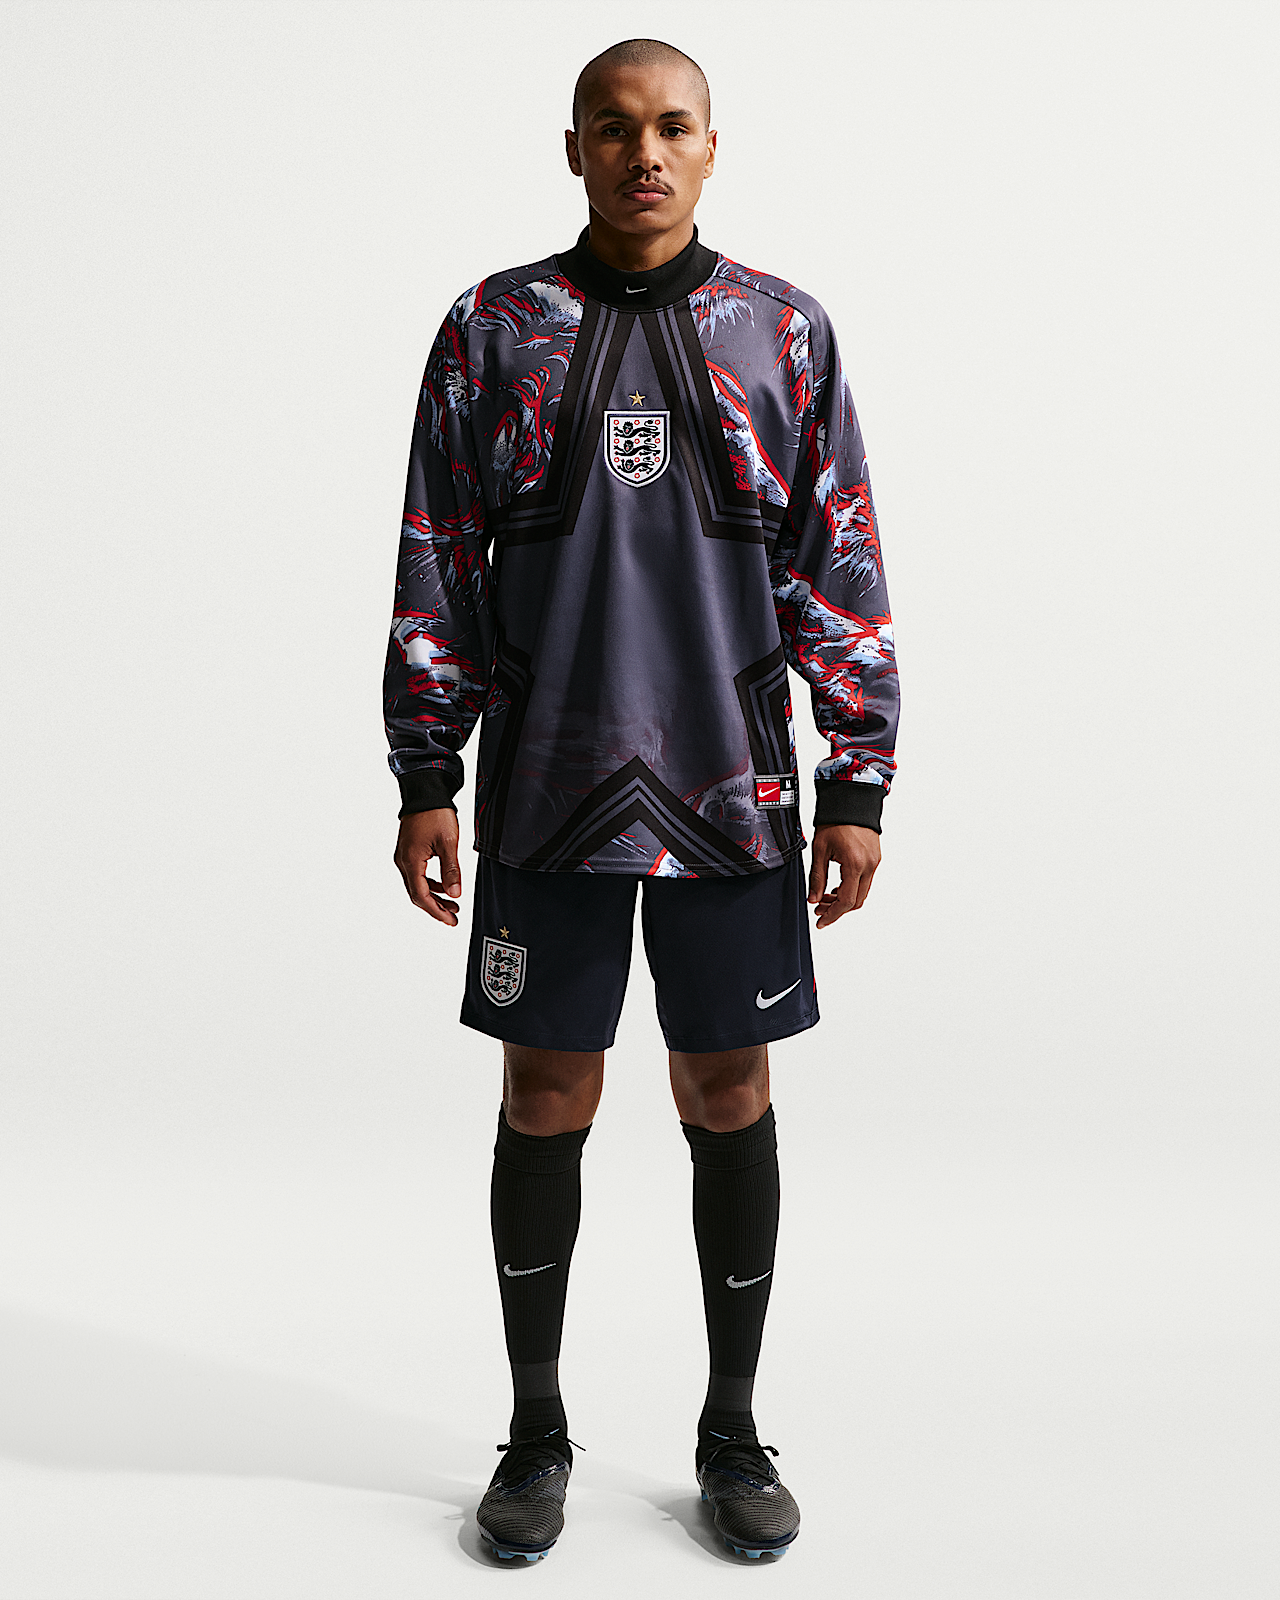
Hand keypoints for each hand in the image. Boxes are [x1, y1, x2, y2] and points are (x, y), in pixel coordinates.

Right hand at [393, 808, 461, 925]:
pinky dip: (430, 884)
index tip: (450, 920)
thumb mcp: (448, 843)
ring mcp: (404, 857)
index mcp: (411, 861)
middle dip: (435, 908)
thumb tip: (455, 894)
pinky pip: (418, 875)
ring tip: (453, 904)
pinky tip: (444, 887)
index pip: (421, 896)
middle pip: (417, 894)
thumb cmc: (435, 813)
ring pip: (417, 885)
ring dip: (434, 897)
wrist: (425, 792)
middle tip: (453, 917)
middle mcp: (403, 862)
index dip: (436, 911)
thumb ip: (451, 870)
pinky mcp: (408, 852)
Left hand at [807, 824, 880, 928]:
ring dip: (844, 899)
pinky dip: (851, 888)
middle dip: (836, 909)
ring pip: (861, 892)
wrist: (851, 801)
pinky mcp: (875, 858)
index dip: (832, 915)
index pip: (846, 901)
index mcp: (855, 864)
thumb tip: (813, 899)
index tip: (820, 922)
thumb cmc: (834, 821)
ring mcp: (875, 862)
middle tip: (819, 909)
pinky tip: (837, 887)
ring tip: (824, 898)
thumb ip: (817, 877)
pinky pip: (865, 881)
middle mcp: (869, 865)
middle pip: (856, 901)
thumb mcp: (819, 850)